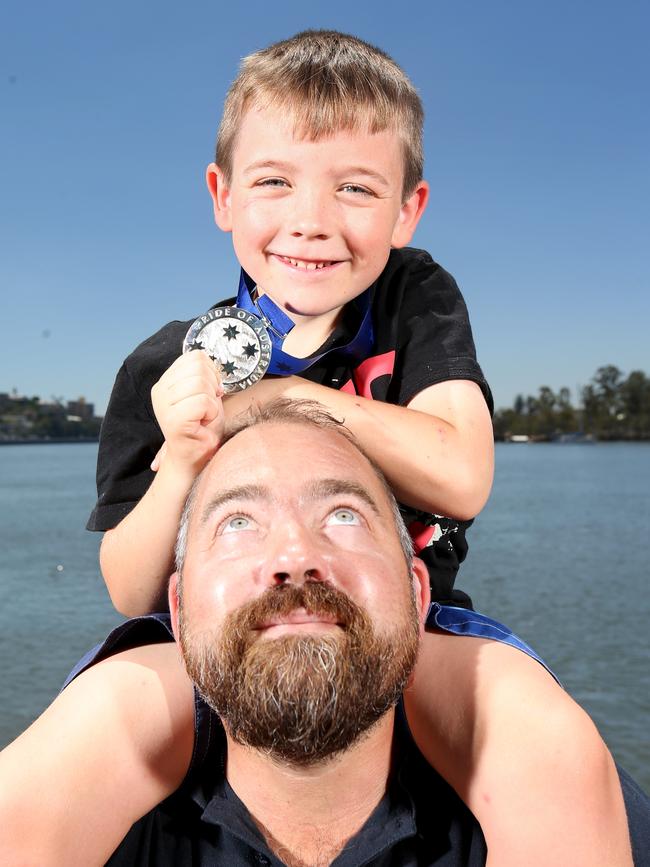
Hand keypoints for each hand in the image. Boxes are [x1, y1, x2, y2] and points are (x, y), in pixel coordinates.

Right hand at [151, 351, 224, 475]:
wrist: (194, 458)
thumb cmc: (204, 427)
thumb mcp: (205, 393)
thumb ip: (203, 375)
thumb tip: (209, 361)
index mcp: (166, 381)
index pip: (196, 356)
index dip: (212, 373)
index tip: (211, 393)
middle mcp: (160, 390)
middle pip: (199, 367)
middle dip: (213, 387)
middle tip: (208, 408)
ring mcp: (163, 404)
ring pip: (201, 383)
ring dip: (212, 402)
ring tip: (205, 416)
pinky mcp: (172, 419)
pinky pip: (203, 402)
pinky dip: (212, 413)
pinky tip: (204, 424)